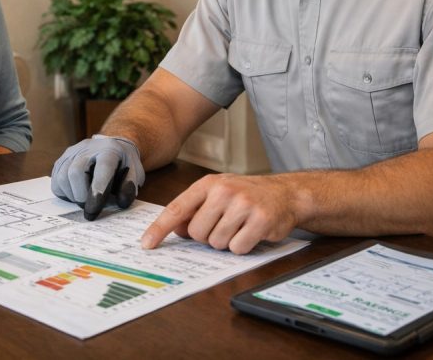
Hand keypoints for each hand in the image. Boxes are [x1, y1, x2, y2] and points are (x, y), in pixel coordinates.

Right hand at [51, 135, 143, 219]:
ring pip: (62, 177)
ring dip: (72, 195)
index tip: (93, 210)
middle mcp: (87, 148)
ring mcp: (72, 153)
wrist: (111, 146)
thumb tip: (121, 202)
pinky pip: (56, 181)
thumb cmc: (123, 164)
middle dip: (81, 195)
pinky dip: (64, 192)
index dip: (97, 190)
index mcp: (109, 150)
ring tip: (84, 199)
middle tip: (90, 207)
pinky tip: (76, 193)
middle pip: (75, 172)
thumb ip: (129, 187)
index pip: (102, 168)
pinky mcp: (61, 160)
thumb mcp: (135, 173)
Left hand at [141, 174, 297, 252]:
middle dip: (208, 236)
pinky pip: (238, 248)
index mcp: (208, 184)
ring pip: (217, 242)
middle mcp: (224, 191)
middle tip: (224, 224)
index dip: (159, 228)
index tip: (147, 243)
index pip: (177, 208)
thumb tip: (177, 229)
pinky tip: (251, 232)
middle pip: (197, 232)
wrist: (285, 193)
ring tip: (240, 226)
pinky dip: (243, 246)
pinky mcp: (260, 220)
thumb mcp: (218, 195)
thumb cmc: (246, 195)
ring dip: (227, 241)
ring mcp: (243, 205)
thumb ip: (195, 210)